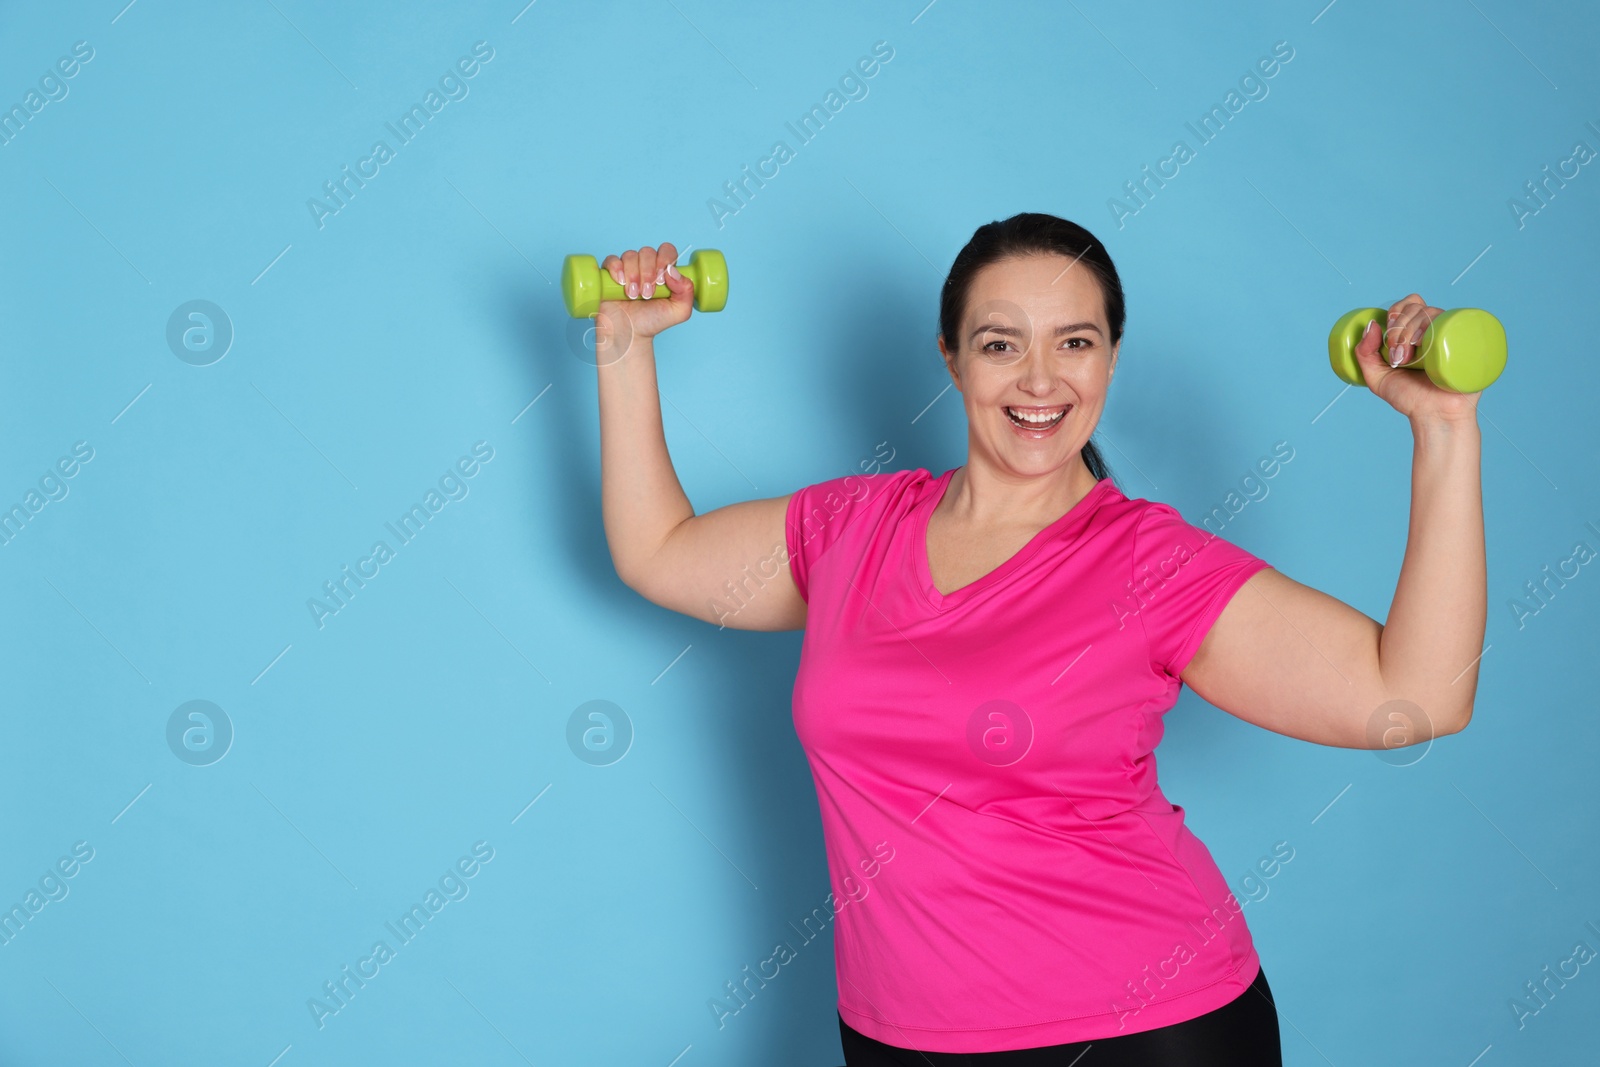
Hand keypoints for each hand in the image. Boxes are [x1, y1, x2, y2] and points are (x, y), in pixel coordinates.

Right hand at [596, 243, 695, 346]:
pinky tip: (620, 283)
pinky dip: (617, 269)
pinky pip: (612, 260)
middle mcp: (645, 266)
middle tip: (647, 294)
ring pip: (630, 255)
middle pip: (648, 252)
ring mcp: (627, 268)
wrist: (630, 334)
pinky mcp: (610, 274)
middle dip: (648, 272)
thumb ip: (687, 291)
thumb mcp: (679, 311)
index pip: (667, 251)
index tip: (661, 281)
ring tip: (633, 295)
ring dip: (633, 275)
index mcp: (663, 271)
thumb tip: (673, 271)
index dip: (664, 260)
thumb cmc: (653, 321)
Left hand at [1352, 293, 1480, 422]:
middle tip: (1396, 355)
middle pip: (1419, 307)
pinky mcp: (1468, 343)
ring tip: (1408, 357)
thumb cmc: (1410, 399)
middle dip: (1399, 327)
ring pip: (1434, 312)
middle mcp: (1436, 331)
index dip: (1397, 311)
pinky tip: (1426, 344)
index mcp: (1418, 333)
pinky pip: (1458, 322)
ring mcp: (1453, 336)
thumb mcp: (1377, 378)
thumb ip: (1365, 354)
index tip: (1387, 331)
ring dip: (1412, 329)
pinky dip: (1439, 326)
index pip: (1410, 304)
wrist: (1434, 416)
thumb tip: (1370, 325)